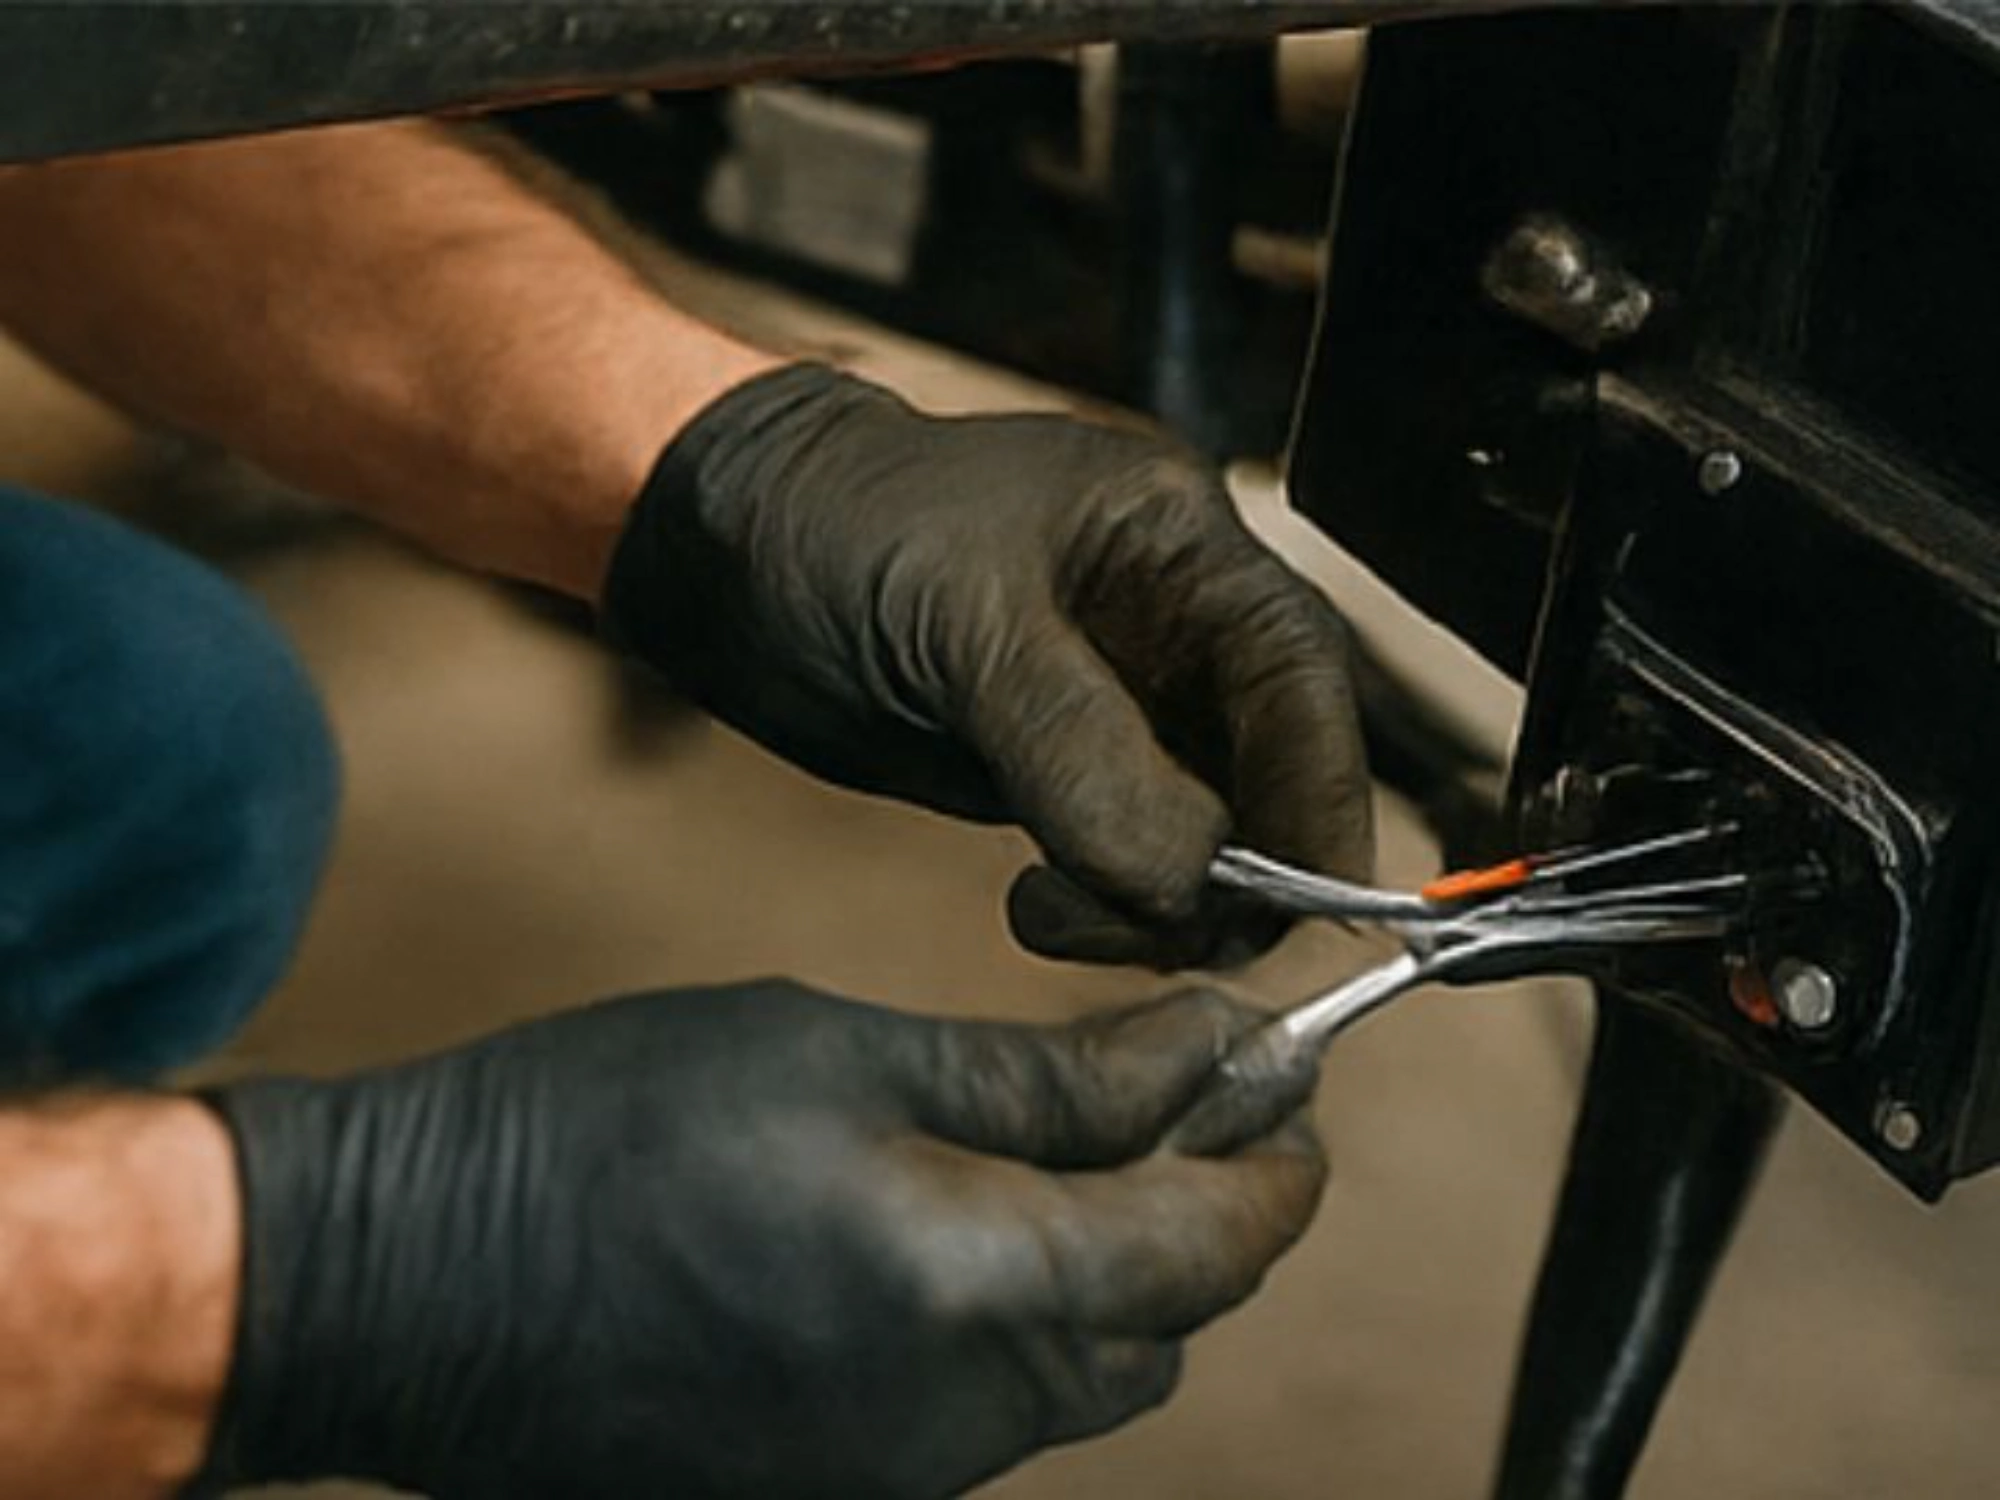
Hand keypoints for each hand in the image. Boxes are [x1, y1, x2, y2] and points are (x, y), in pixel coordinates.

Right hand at [198, 982, 1324, 1498]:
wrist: (401, 1277)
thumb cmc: (608, 1126)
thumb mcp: (840, 1052)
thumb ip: (1046, 1078)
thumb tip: (1206, 1058)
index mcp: (971, 1287)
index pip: (1211, 1244)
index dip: (1275, 1160)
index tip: (1291, 1079)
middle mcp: (959, 1417)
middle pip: (1164, 1325)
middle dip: (1202, 1214)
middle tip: (1173, 1098)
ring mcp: (898, 1471)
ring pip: (1084, 1378)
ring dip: (1111, 1271)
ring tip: (1058, 1153)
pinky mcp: (839, 1485)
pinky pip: (989, 1413)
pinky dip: (1018, 1322)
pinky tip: (953, 1231)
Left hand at [600, 366, 1371, 966]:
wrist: (726, 558)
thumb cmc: (835, 534)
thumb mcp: (959, 623)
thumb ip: (1081, 752)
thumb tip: (1194, 882)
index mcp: (1180, 546)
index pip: (1302, 676)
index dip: (1320, 794)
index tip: (1301, 902)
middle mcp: (1178, 628)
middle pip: (1279, 773)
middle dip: (1235, 868)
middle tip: (1142, 925)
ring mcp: (1131, 708)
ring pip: (1216, 838)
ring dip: (1161, 906)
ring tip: (1046, 913)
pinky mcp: (1078, 775)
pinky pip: (1141, 866)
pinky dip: (1114, 911)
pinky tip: (1037, 907)